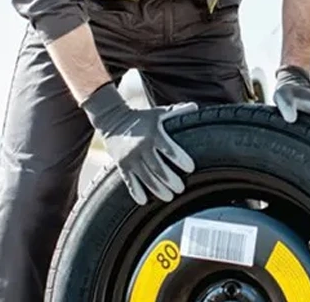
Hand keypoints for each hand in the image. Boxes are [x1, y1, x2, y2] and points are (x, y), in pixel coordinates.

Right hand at [81, 82, 197, 204]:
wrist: (112, 119)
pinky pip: (129, 182)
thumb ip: (177, 112)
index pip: (169, 149)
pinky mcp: (121, 165)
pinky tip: (144, 201)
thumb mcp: (159, 112)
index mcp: (154, 133)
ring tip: (169, 197)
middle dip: (171, 180)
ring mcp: (130, 158)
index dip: (180, 160)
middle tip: (181, 188)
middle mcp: (142, 147)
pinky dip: (136, 192)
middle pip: (158, 168)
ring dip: (158, 190)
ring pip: (146, 178)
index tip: (191, 168)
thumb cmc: (142, 117)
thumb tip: (197, 107)